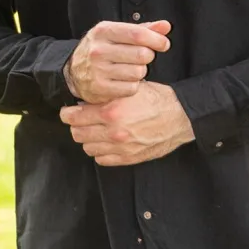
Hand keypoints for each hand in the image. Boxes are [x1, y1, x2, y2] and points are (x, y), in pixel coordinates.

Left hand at [59, 81, 194, 165]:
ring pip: (87, 147)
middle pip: (77, 134)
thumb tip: (87, 99)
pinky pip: (101, 159)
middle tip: (81, 120)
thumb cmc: (157, 99)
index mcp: (112, 111)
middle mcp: (113, 132)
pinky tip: (106, 141)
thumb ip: (108, 94)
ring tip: (95, 130)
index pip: (75, 117)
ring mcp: (120, 148)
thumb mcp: (131, 89)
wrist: (180, 117)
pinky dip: (100, 151)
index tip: (68, 112)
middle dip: (76, 126)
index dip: (68, 113)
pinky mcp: (128, 159)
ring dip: (88, 138)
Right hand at [64, 20, 171, 103]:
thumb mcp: (118, 33)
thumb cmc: (102, 49)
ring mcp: (97, 70)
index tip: (164, 44)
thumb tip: (166, 26)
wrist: (73, 71)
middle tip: (141, 57)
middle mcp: (98, 50)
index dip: (157, 39)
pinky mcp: (99, 89)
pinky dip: (133, 86)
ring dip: (140, 72)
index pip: (138, 34)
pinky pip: (132, 88)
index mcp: (103, 31)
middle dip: (148, 56)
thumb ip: (143, 29)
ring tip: (130, 69)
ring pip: (139, 72)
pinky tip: (124, 81)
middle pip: (142, 54)